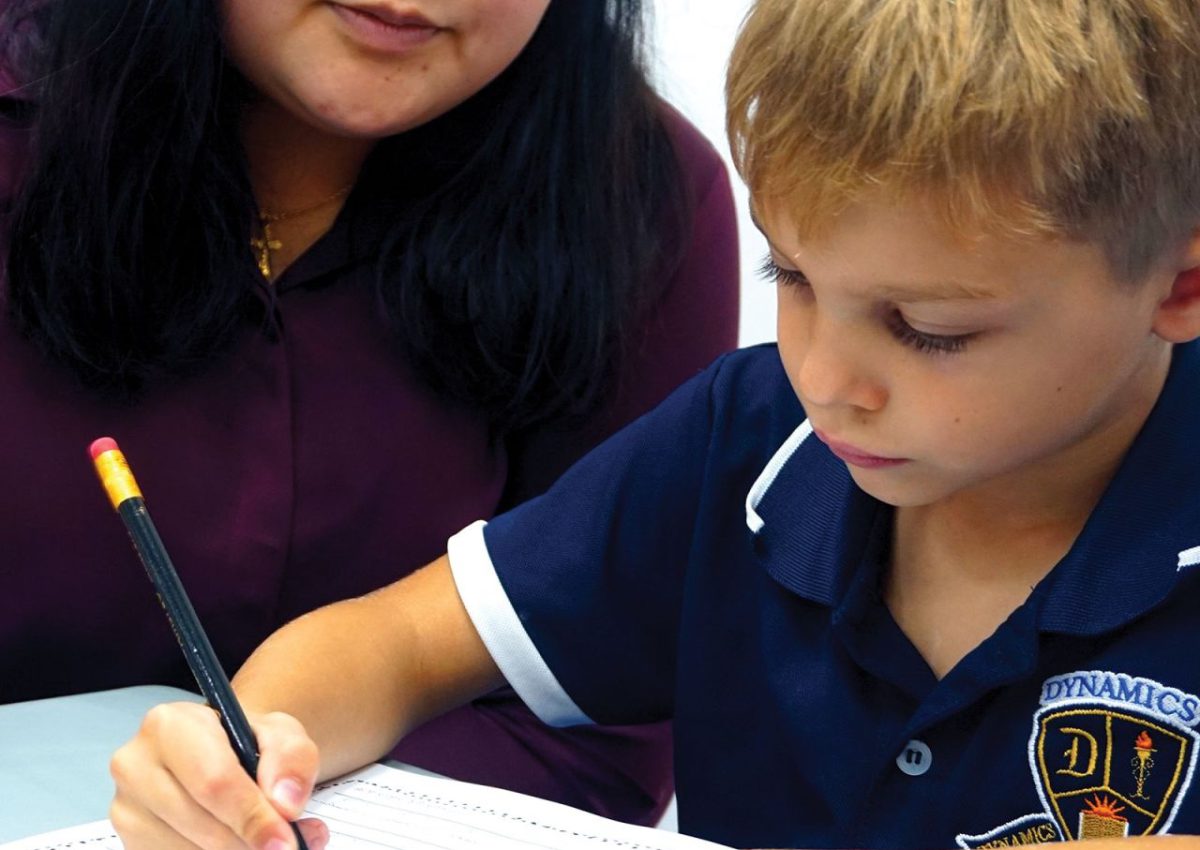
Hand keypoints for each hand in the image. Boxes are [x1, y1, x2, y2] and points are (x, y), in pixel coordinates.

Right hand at [110, 701, 328, 849]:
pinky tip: (240, 846)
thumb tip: (285, 805)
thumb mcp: (281, 733)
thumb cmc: (247, 741)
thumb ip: (291, 759)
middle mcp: (135, 766)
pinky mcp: (129, 842)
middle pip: (200, 824)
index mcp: (169, 725)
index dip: (252, 817)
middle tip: (285, 846)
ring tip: (269, 842)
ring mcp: (126, 809)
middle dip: (248, 843)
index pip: (212, 782)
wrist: (220, 755)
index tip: (284, 840)